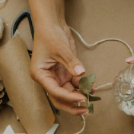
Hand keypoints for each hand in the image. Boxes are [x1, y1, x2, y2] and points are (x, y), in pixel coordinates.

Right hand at [26, 0, 87, 114]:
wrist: (51, 24)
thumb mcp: (60, 49)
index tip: (82, 98)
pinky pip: (75, 83)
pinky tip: (92, 87)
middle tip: (86, 110)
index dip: (69, 97)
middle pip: (59, 99)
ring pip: (68, 93)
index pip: (55, 92)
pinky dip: (83, 86)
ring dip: (80, 95)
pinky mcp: (65, 73)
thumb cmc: (49, 35)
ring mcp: (57, 77)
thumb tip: (81, 74)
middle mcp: (47, 79)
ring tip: (93, 98)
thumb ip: (71, 63)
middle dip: (73, 106)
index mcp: (40, 75)